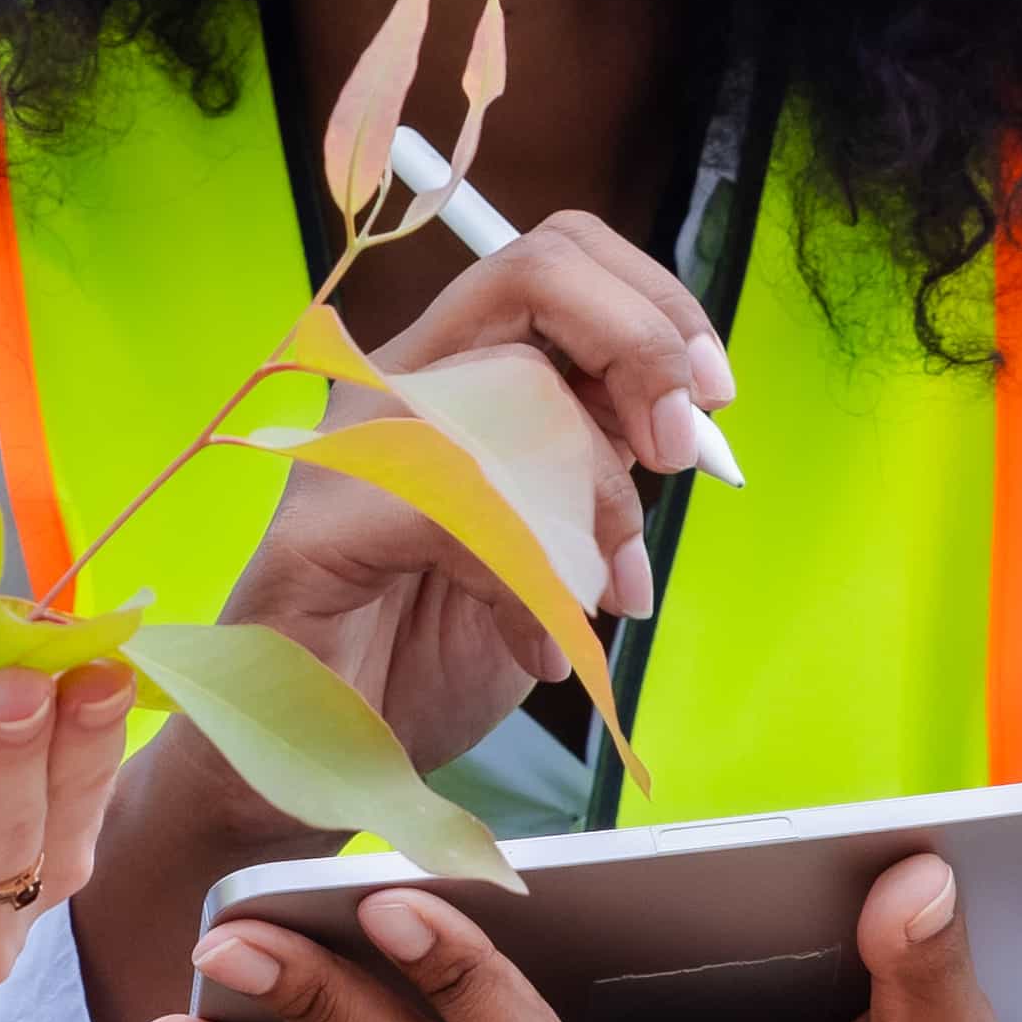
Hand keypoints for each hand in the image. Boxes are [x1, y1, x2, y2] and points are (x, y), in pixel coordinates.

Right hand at [181, 206, 726, 803]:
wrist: (311, 763)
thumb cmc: (421, 653)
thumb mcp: (549, 537)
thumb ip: (592, 457)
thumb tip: (686, 406)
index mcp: (446, 371)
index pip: (555, 258)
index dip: (652, 304)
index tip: (709, 395)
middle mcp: (391, 382)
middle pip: (537, 272)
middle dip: (639, 351)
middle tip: (672, 454)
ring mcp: (349, 444)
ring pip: (522, 395)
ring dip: (595, 508)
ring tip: (594, 604)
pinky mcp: (320, 525)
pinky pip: (472, 511)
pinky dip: (534, 588)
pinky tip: (533, 649)